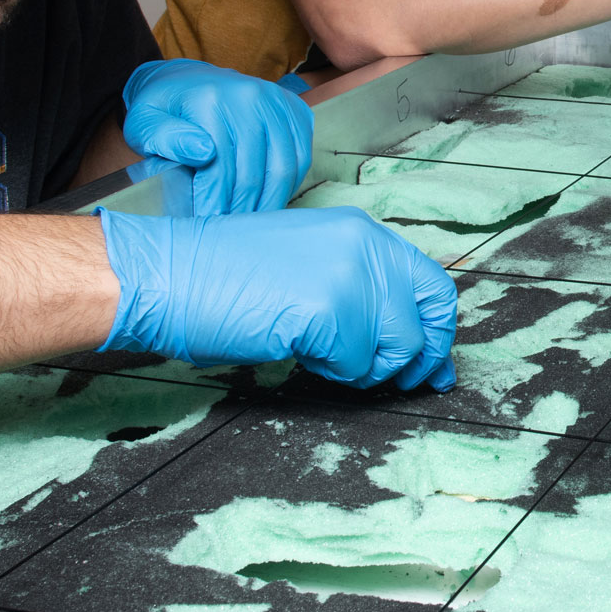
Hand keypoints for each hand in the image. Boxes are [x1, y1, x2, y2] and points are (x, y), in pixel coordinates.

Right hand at [98, 207, 455, 389]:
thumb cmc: (225, 277)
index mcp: (362, 231)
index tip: (433, 363)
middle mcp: (365, 246)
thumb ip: (362, 290)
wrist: (171, 275)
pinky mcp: (330, 310)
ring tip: (323, 355)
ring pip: (397, 348)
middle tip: (394, 380)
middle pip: (429, 320)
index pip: (434, 283)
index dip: (439, 329)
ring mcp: (350, 276)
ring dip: (365, 368)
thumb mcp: (309, 263)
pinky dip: (332, 372)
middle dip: (417, 359)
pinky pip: (356, 365)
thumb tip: (414, 344)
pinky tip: (300, 352)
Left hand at [121, 60, 313, 215]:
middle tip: (230, 231)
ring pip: (284, 168)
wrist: (188, 79)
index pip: (221, 167)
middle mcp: (250, 96)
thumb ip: (164, 138)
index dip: (215, 202)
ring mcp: (277, 101)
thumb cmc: (164, 109)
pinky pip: (301, 157)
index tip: (207, 226)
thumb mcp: (144, 122)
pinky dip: (287, 184)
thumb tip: (202, 153)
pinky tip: (267, 197)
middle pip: (254, 171)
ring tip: (250, 221)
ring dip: (268, 202)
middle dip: (241, 209)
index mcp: (211, 100)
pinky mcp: (295, 109)